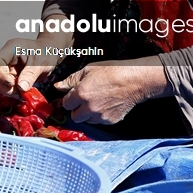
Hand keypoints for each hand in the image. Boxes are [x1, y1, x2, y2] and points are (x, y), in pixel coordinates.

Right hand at [0, 23, 71, 94]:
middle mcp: (7, 57)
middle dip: (5, 85)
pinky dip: (13, 91)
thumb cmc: (46, 53)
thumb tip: (21, 87)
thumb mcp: (41, 64)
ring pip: (0, 80)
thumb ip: (30, 75)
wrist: (50, 53)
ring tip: (21, 95)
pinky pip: (7, 84)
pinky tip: (21, 94)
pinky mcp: (11, 74)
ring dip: (8, 90)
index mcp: (11, 49)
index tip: (11, 83)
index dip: (1, 74)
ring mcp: (8, 66)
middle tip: (18, 93)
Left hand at [54, 58, 169, 124]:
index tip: (73, 96)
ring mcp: (100, 116)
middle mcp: (89, 108)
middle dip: (76, 110)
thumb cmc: (112, 71)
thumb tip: (58, 86)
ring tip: (96, 102)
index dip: (69, 100)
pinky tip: (105, 106)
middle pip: (74, 117)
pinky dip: (99, 116)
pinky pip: (99, 122)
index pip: (66, 104)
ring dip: (87, 114)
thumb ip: (71, 80)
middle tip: (83, 101)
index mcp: (81, 94)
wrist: (134, 81)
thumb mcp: (88, 70)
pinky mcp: (110, 121)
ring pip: (87, 121)